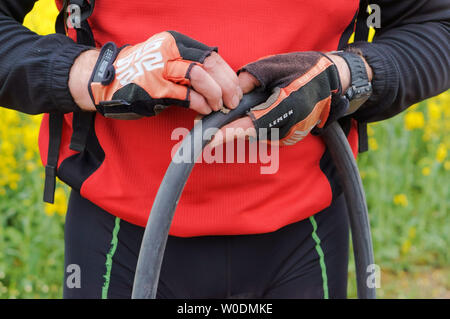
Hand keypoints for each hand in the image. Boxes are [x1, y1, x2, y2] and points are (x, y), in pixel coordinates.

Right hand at [69, 31, 241, 117]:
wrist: (105, 80)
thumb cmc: (140, 73)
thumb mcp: (165, 59)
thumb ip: (189, 65)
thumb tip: (219, 81)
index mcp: (175, 43)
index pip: (211, 56)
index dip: (227, 75)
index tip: (234, 90)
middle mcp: (170, 52)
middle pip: (210, 66)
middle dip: (227, 87)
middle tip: (231, 102)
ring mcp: (162, 69)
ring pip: (201, 77)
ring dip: (215, 95)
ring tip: (216, 107)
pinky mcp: (155, 88)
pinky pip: (187, 96)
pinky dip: (200, 105)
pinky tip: (203, 110)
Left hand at [210, 51, 349, 146]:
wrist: (333, 81)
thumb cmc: (304, 70)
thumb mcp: (273, 67)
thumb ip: (248, 80)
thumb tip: (227, 96)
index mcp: (284, 109)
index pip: (249, 126)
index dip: (227, 133)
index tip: (208, 140)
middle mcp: (286, 128)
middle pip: (249, 132)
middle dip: (230, 126)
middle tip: (210, 121)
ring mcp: (288, 136)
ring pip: (255, 133)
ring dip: (244, 124)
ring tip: (244, 109)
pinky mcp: (288, 138)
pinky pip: (264, 133)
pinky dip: (255, 124)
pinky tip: (259, 111)